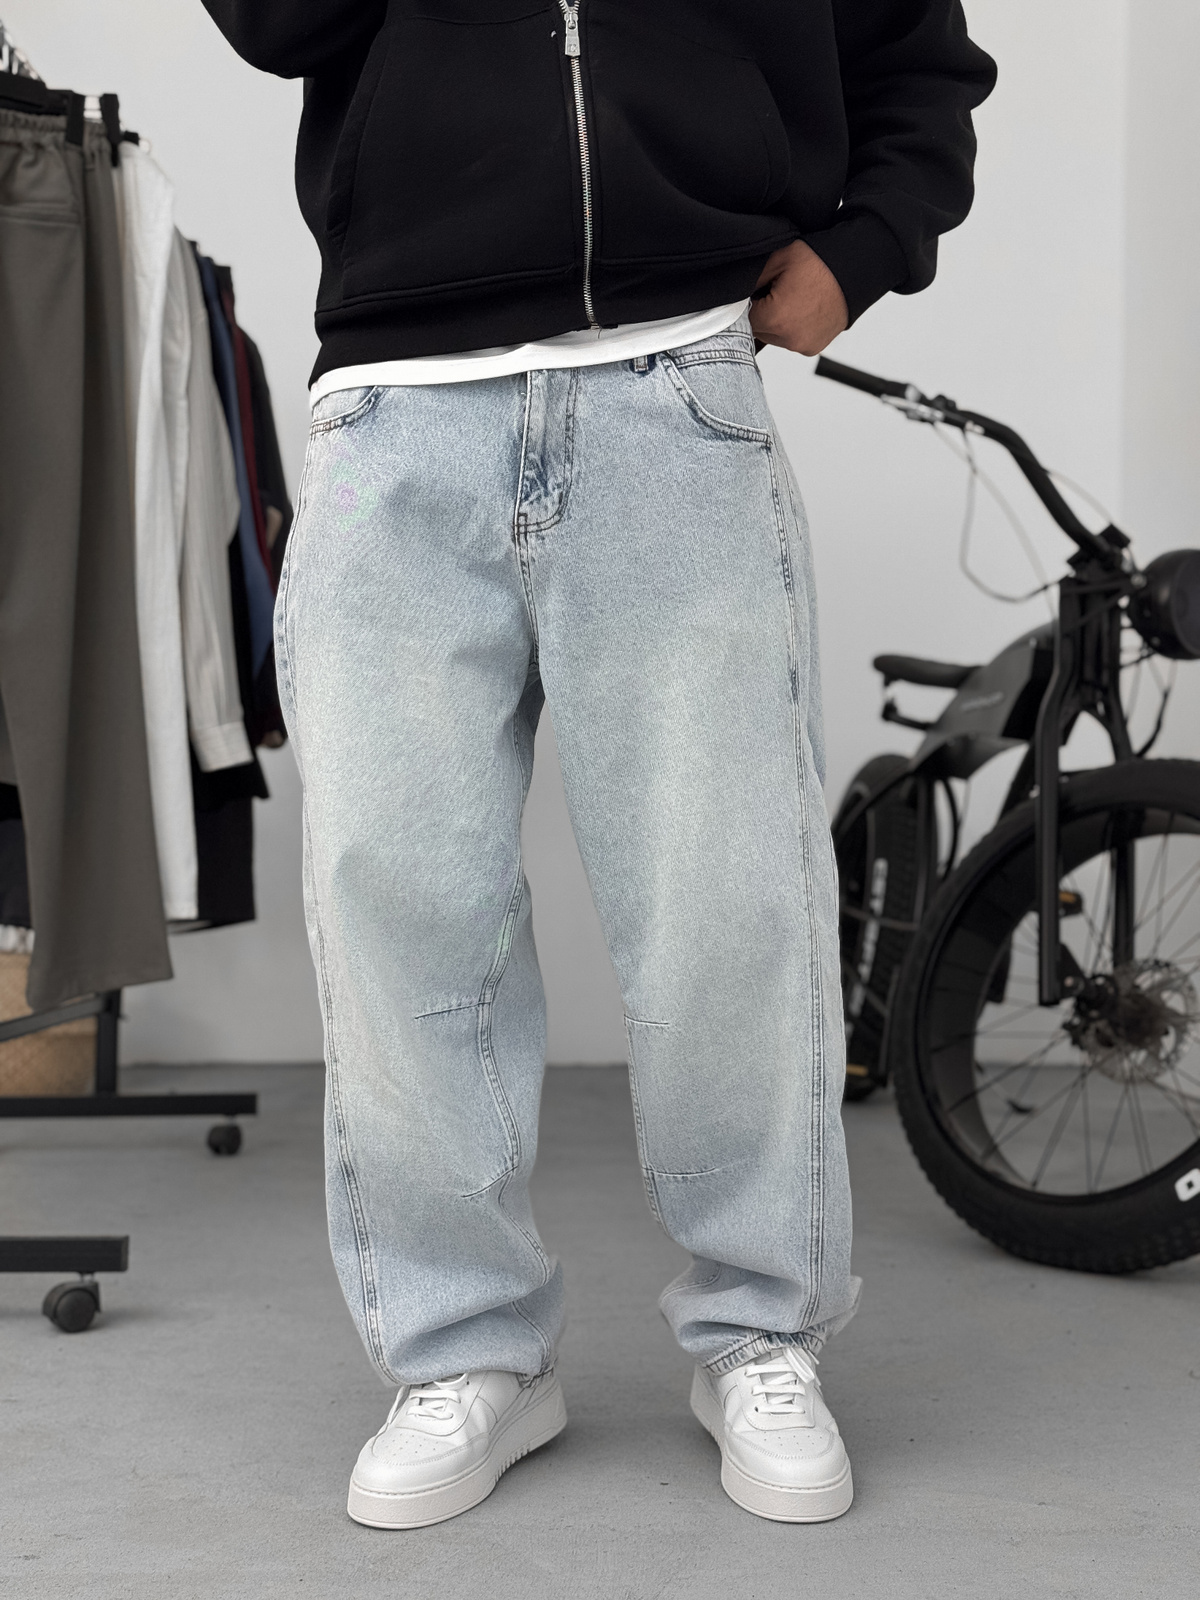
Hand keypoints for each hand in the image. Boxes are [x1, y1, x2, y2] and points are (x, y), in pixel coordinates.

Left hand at [749, 241, 847, 355]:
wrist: (853, 270)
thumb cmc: (818, 262)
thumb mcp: (777, 260)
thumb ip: (750, 280)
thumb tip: (735, 294)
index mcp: (776, 318)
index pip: (744, 319)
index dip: (748, 304)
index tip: (759, 292)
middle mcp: (789, 339)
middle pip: (758, 332)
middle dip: (762, 314)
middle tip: (776, 293)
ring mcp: (802, 346)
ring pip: (774, 339)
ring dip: (776, 324)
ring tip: (791, 301)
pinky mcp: (813, 348)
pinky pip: (791, 341)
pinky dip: (791, 329)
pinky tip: (801, 310)